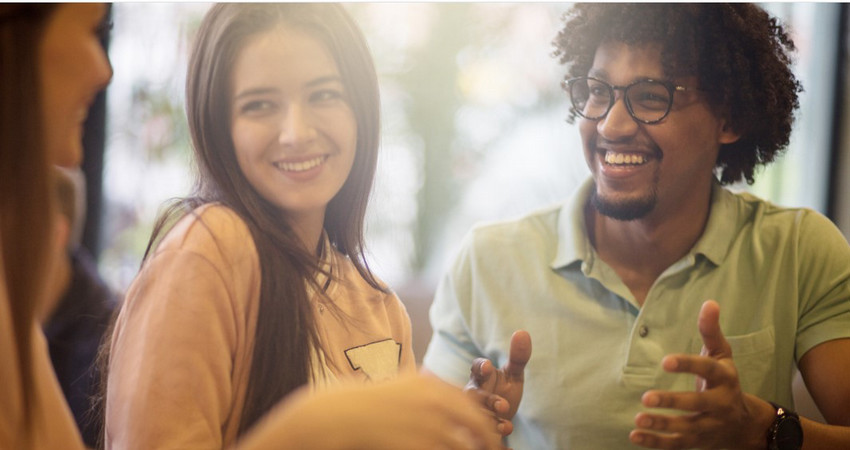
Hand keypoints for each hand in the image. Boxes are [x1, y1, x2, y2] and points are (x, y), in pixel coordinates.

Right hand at [240, 373, 503, 449]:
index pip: (472, 406)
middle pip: (477, 425)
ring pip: (463, 446)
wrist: (340, 415)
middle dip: (490, 440)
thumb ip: (430, 390)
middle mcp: (433, 402)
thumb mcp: (404, 384)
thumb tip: (453, 396)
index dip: (486, 424)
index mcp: (432, 386)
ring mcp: (424, 425)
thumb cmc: (371, 402)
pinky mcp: (414, 444)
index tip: (493, 436)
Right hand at [465, 330, 531, 436]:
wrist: (498, 420)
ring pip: (474, 415)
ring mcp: (473, 411)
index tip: (488, 367)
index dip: (480, 367)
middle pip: (473, 395)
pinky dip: (492, 433)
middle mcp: (473, 393)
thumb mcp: (513, 376)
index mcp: (480, 377)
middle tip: (504, 405)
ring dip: (490, 419)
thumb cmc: (503, 392)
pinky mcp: (476, 429)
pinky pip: (478, 432)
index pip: (476, 368)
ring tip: (506, 423)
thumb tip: (523, 332)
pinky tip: (505, 433)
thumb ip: (518, 357)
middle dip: (487, 400)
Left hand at [629, 300, 774, 448]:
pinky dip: (655, 442)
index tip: (665, 361)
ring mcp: (709, 425)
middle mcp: (720, 404)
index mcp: (725, 379)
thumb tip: (710, 302)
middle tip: (646, 398)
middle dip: (672, 402)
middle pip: (697, 404)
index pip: (707, 370)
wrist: (746, 425)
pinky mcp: (698, 441)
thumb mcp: (722, 355)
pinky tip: (635, 435)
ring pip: (686, 428)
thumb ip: (711, 331)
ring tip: (638, 418)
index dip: (688, 365)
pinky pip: (677, 444)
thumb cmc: (725, 381)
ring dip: (661, 425)